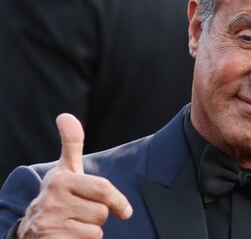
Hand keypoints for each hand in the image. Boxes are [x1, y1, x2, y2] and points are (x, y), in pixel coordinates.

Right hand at [17, 114, 131, 238]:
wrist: (33, 229)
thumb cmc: (59, 196)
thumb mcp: (65, 171)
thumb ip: (71, 144)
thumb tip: (66, 116)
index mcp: (60, 180)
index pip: (102, 189)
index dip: (118, 201)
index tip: (125, 210)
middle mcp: (51, 200)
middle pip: (101, 212)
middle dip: (99, 216)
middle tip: (84, 214)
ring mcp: (49, 223)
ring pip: (96, 230)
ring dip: (91, 230)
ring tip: (74, 224)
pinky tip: (70, 235)